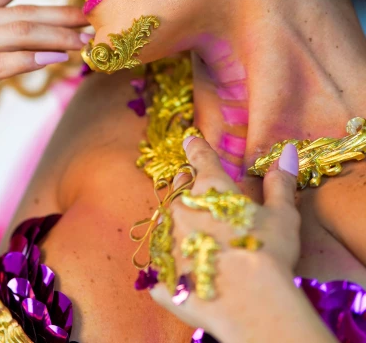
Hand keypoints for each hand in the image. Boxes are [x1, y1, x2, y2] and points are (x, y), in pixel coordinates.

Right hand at [0, 0, 86, 166]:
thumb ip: (5, 39)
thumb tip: (55, 32)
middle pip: (21, 13)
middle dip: (62, 15)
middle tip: (92, 20)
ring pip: (16, 36)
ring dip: (56, 38)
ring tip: (83, 43)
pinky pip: (0, 64)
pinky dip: (32, 61)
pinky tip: (56, 61)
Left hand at [150, 137, 300, 339]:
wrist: (250, 307)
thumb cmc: (268, 255)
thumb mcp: (281, 215)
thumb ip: (280, 183)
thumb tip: (287, 150)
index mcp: (210, 188)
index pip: (200, 159)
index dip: (196, 148)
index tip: (189, 140)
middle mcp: (181, 210)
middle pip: (179, 190)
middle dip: (185, 186)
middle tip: (192, 187)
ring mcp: (168, 243)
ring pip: (167, 226)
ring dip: (177, 227)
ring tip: (191, 236)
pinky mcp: (163, 277)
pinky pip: (161, 269)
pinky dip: (170, 269)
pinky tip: (184, 276)